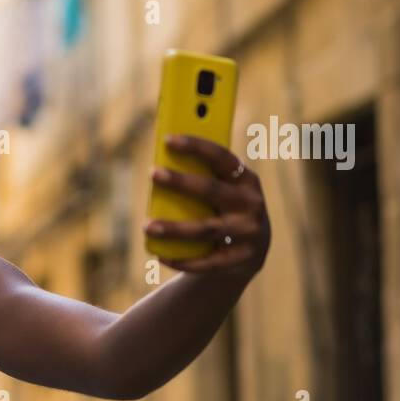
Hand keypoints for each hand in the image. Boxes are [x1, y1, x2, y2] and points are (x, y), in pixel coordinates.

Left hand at [145, 134, 270, 278]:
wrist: (248, 254)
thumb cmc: (223, 212)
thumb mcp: (223, 192)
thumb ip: (203, 178)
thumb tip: (162, 164)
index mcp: (246, 180)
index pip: (222, 158)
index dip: (197, 146)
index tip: (168, 139)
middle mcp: (252, 204)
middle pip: (212, 190)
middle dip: (181, 181)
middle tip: (153, 173)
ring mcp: (249, 233)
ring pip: (205, 229)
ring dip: (174, 228)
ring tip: (147, 226)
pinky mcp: (240, 260)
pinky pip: (207, 262)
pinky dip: (182, 259)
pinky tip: (159, 255)